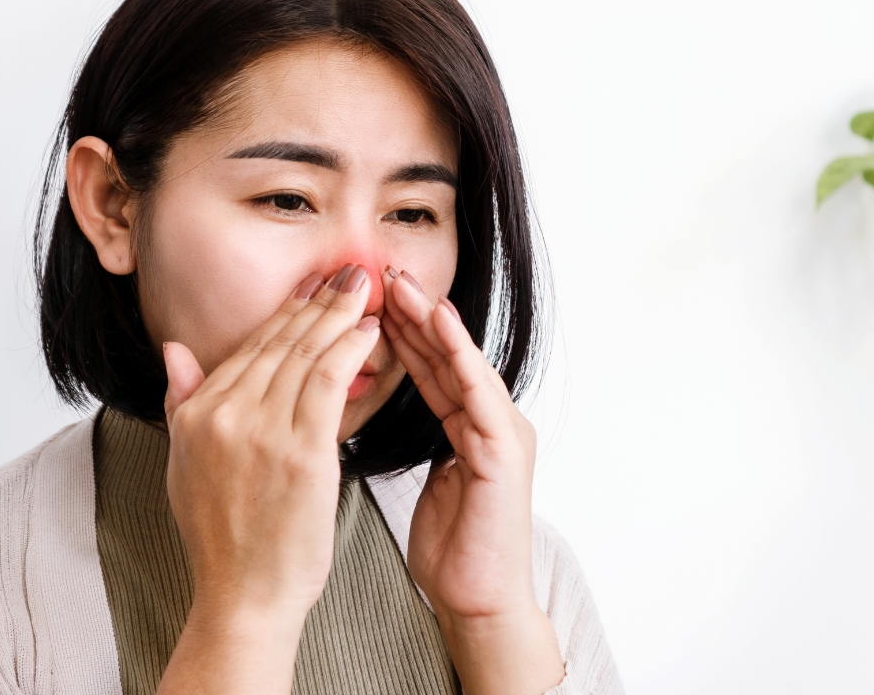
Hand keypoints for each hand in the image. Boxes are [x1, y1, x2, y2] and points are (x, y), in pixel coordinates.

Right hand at [156, 265, 379, 694]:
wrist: (245, 594)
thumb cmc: (226, 536)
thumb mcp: (184, 464)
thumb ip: (181, 402)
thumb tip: (174, 352)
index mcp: (195, 414)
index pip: (249, 348)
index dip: (286, 313)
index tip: (313, 287)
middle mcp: (222, 415)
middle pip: (278, 342)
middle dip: (317, 301)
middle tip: (348, 273)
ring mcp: (259, 432)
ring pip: (304, 353)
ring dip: (339, 315)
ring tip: (365, 288)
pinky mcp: (299, 452)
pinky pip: (326, 381)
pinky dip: (349, 348)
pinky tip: (370, 330)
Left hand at [382, 268, 563, 694]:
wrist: (479, 600)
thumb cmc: (452, 550)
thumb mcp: (424, 481)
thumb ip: (417, 444)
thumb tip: (372, 417)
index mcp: (470, 427)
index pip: (430, 367)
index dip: (400, 331)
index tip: (366, 300)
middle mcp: (491, 420)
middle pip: (447, 355)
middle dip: (414, 314)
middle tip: (381, 273)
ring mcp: (504, 431)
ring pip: (464, 362)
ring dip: (434, 321)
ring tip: (405, 285)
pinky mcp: (507, 449)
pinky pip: (480, 390)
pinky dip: (460, 354)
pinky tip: (439, 323)